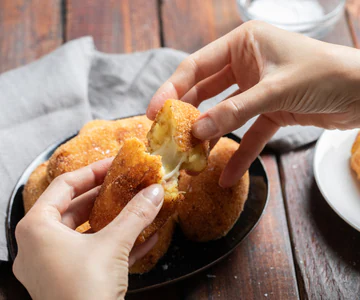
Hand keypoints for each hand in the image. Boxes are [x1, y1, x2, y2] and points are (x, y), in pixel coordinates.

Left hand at [13, 158, 163, 299]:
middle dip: (106, 196)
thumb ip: (135, 214)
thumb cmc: (84, 290)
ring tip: (136, 207)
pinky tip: (146, 239)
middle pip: (75, 208)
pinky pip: (94, 254)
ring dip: (114, 220)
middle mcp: (40, 245)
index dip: (92, 171)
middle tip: (127, 184)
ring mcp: (53, 265)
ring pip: (86, 232)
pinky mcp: (70, 281)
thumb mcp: (113, 245)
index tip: (114, 164)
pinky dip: (117, 245)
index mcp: (38, 228)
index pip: (64, 186)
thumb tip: (155, 191)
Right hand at [146, 21, 359, 186]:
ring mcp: (257, 89)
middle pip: (206, 91)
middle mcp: (246, 64)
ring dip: (210, 136)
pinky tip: (227, 175)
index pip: (197, 66)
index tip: (155, 111)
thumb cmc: (325, 75)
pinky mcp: (270, 111)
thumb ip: (235, 110)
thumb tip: (199, 131)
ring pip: (224, 114)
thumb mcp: (274, 90)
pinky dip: (240, 153)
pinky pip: (249, 134)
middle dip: (188, 114)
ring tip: (191, 158)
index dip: (173, 88)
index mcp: (243, 44)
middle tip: (167, 136)